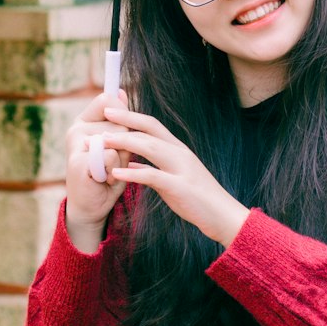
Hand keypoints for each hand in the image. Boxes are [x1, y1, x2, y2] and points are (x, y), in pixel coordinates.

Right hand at [64, 88, 131, 248]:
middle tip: (111, 163)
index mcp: (84, 120)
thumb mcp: (117, 142)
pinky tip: (103, 180)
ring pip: (118, 139)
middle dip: (126, 145)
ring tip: (108, 172)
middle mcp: (76, 129)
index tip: (117, 135)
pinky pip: (111, 156)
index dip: (122, 115)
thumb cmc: (106, 172)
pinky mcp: (77, 163)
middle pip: (120, 122)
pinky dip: (114, 171)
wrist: (92, 207)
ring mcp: (75, 146)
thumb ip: (119, 119)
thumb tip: (121, 91)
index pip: (108, 100)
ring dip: (122, 160)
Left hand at [102, 105, 249, 247]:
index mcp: (178, 149)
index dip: (131, 115)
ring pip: (151, 147)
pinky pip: (153, 176)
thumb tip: (131, 166)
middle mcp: (180, 153)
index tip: (111, 110)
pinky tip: (117, 173)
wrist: (223, 216)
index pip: (152, 125)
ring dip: (125, 142)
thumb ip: (151, 171)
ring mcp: (181, 168)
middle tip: (104, 112)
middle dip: (126, 119)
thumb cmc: (197, 199)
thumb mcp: (171, 180)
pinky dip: (134, 173)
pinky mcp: (180, 187)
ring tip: (103, 140)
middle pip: (150, 129)